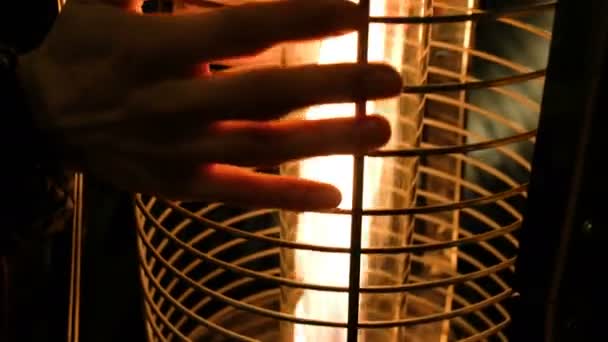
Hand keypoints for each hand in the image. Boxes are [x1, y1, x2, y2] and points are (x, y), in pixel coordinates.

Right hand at [16, 0, 401, 210]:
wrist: (41, 118)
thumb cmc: (84, 49)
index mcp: (153, 50)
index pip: (240, 32)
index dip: (299, 19)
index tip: (354, 12)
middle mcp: (171, 104)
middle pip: (264, 95)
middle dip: (331, 85)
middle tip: (390, 78)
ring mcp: (178, 151)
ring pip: (260, 147)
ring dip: (324, 141)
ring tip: (380, 131)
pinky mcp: (179, 185)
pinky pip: (236, 192)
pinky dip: (284, 196)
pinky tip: (333, 195)